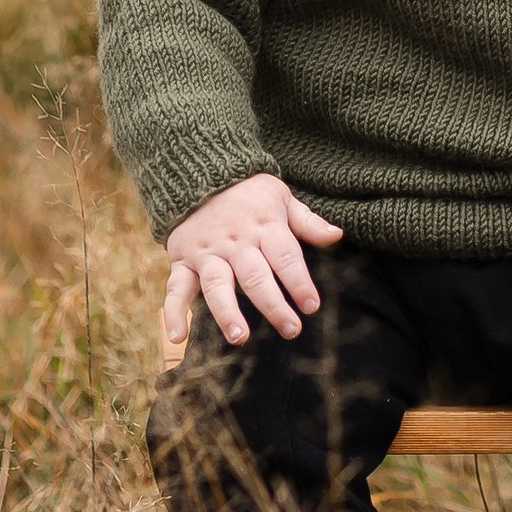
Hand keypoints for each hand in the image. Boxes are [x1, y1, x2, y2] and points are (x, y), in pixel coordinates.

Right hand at [163, 173, 344, 349]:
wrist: (200, 173)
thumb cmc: (249, 193)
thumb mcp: (281, 197)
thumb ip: (307, 221)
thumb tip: (337, 235)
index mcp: (264, 226)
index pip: (285, 256)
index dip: (299, 282)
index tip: (311, 306)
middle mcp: (236, 242)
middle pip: (255, 276)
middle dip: (273, 304)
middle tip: (291, 329)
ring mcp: (207, 252)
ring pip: (217, 285)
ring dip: (227, 312)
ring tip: (239, 337)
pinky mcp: (182, 260)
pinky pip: (175, 288)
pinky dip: (174, 312)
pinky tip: (177, 338)